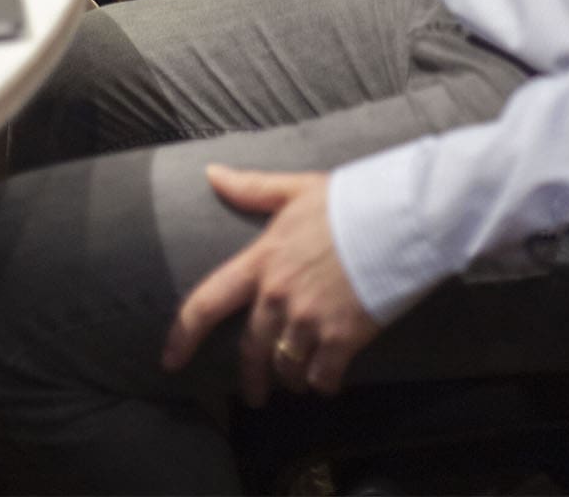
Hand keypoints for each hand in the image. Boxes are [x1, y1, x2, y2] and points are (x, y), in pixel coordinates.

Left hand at [161, 164, 380, 403]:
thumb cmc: (347, 201)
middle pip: (250, 350)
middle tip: (254, 394)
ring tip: (299, 378)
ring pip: (286, 367)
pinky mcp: (342, 339)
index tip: (169, 360)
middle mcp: (278, 296)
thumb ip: (251, 189)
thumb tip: (211, 173)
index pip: (207, 303)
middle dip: (251, 378)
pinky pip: (322, 377)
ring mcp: (309, 320)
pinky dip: (323, 382)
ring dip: (291, 377)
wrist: (398, 218)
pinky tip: (329, 378)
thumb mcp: (294, 190)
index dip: (183, 335)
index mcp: (262, 261)